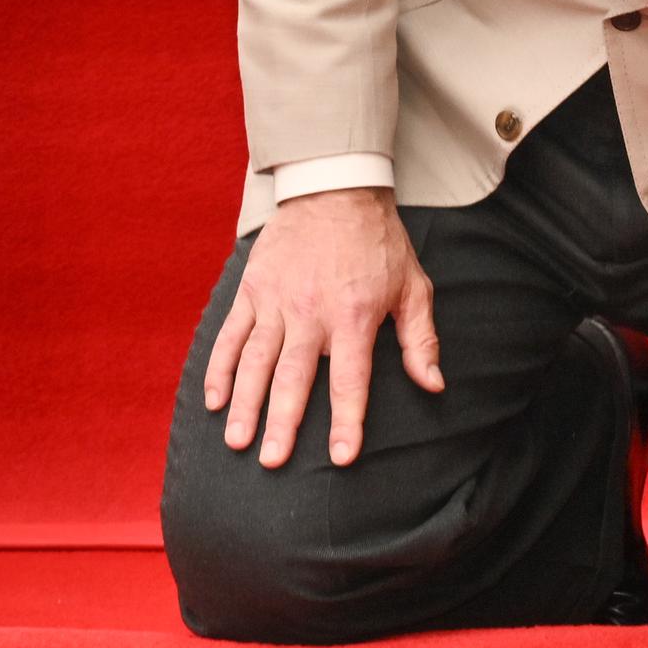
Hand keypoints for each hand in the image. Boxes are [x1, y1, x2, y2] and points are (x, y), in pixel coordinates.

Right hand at [203, 188, 442, 468]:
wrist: (335, 186)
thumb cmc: (379, 242)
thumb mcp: (413, 286)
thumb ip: (420, 340)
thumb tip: (434, 385)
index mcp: (354, 316)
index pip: (350, 379)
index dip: (347, 421)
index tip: (340, 457)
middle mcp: (311, 312)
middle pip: (294, 378)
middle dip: (282, 423)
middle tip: (272, 461)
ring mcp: (276, 301)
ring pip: (256, 362)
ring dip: (244, 404)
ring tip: (237, 441)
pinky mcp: (252, 289)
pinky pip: (231, 335)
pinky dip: (220, 369)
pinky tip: (214, 401)